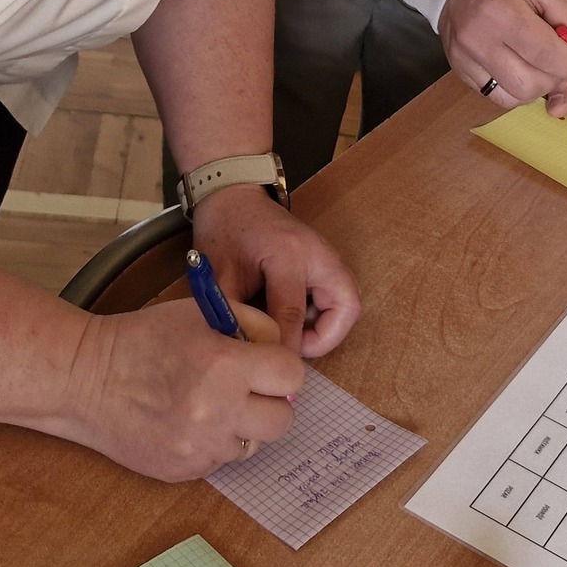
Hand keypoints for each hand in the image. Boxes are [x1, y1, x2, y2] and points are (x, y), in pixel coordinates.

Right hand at [61, 295, 304, 478]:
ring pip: (252, 444)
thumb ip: (252, 325)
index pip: (292, 377)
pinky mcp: (183, 470)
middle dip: (272, 402)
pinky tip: (186, 422)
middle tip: (249, 391)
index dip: (282, 369)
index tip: (268, 366)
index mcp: (225, 366)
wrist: (85, 380)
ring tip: (211, 405)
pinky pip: (219, 461)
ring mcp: (200, 447)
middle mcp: (218, 411)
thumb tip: (281, 352)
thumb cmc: (142, 339)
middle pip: (283, 420)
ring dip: (241, 426)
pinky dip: (212, 443)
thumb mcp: (201, 313)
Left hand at [189, 184, 360, 356]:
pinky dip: (323, 316)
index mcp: (288, 253)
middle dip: (327, 337)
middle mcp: (318, 253)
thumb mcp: (219, 274)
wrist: (233, 197)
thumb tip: (242, 353)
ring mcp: (326, 256)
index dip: (286, 347)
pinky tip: (292, 319)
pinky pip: (338, 296)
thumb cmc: (225, 230)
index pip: (293, 311)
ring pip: (347, 302)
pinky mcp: (325, 262)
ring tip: (293, 335)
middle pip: (346, 305)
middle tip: (297, 349)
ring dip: (327, 327)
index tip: (275, 368)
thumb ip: (232, 313)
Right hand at [439, 0, 566, 107]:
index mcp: (502, 11)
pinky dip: (515, 90)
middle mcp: (477, 39)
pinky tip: (519, 69)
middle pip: (529, 84)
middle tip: (560, 65)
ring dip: (535, 88)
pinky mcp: (458, 69)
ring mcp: (463, 58)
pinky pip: (495, 97)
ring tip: (539, 65)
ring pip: (513, 97)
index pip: (545, 54)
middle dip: (554, 79)